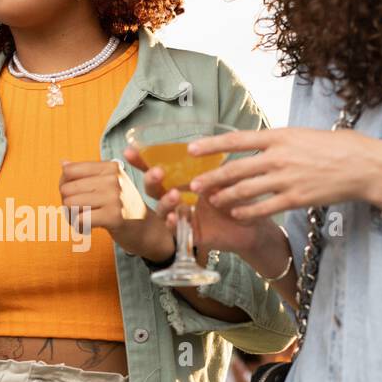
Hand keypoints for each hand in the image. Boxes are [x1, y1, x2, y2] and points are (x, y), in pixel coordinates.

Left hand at [59, 159, 170, 259]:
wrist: (149, 232)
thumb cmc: (125, 208)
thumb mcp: (109, 187)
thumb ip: (87, 175)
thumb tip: (63, 164)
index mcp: (110, 168)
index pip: (69, 171)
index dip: (64, 185)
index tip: (74, 196)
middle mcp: (113, 179)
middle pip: (66, 188)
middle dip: (66, 204)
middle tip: (79, 213)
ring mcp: (114, 197)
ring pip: (70, 204)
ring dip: (71, 217)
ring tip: (82, 221)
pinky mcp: (114, 216)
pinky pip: (80, 219)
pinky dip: (79, 227)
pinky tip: (87, 229)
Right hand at [122, 144, 263, 260]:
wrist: (252, 225)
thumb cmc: (235, 198)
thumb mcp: (224, 177)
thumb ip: (211, 167)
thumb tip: (201, 148)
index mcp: (181, 181)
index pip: (158, 169)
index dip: (142, 161)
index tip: (129, 151)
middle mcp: (177, 198)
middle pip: (154, 189)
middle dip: (151, 180)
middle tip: (158, 172)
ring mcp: (180, 217)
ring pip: (162, 210)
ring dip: (165, 201)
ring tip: (174, 194)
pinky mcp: (188, 234)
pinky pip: (175, 230)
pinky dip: (172, 224)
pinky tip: (174, 217)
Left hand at [185, 127, 381, 220]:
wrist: (363, 164)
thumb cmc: (334, 147)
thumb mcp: (301, 135)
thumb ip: (276, 143)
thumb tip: (254, 146)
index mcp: (279, 136)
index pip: (237, 140)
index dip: (211, 145)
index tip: (191, 150)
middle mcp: (279, 157)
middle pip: (236, 169)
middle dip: (211, 178)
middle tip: (193, 185)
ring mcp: (286, 179)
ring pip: (246, 190)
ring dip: (225, 197)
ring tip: (212, 201)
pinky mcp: (296, 198)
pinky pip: (264, 208)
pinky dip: (247, 212)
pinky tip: (236, 214)